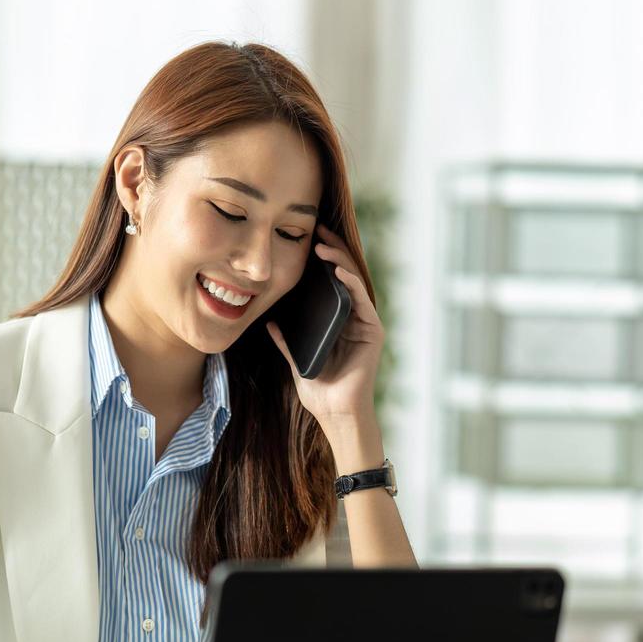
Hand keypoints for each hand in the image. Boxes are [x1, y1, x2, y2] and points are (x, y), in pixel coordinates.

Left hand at [266, 223, 382, 433]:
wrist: (336, 413)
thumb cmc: (319, 391)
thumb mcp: (296, 361)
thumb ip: (286, 343)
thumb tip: (269, 323)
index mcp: (337, 322)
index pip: (330, 283)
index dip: (321, 260)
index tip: (306, 239)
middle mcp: (354, 319)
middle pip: (344, 276)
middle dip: (332, 250)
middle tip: (317, 228)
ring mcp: (365, 324)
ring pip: (354, 282)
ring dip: (339, 261)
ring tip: (323, 245)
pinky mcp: (373, 332)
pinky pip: (362, 301)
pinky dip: (351, 284)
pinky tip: (337, 271)